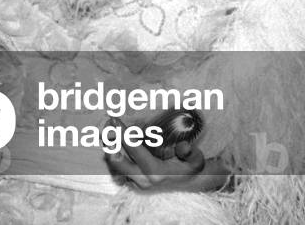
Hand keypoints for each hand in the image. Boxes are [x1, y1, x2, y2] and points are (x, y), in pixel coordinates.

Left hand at [105, 123, 229, 192]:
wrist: (188, 184)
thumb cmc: (190, 168)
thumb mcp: (196, 160)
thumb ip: (190, 153)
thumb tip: (183, 146)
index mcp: (156, 173)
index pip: (134, 150)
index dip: (123, 134)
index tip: (115, 119)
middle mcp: (142, 180)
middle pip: (116, 161)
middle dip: (110, 141)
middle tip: (108, 122)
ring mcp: (136, 183)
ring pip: (114, 165)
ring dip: (110, 146)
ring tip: (109, 127)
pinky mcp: (132, 183)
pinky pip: (117, 167)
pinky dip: (114, 152)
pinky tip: (114, 138)